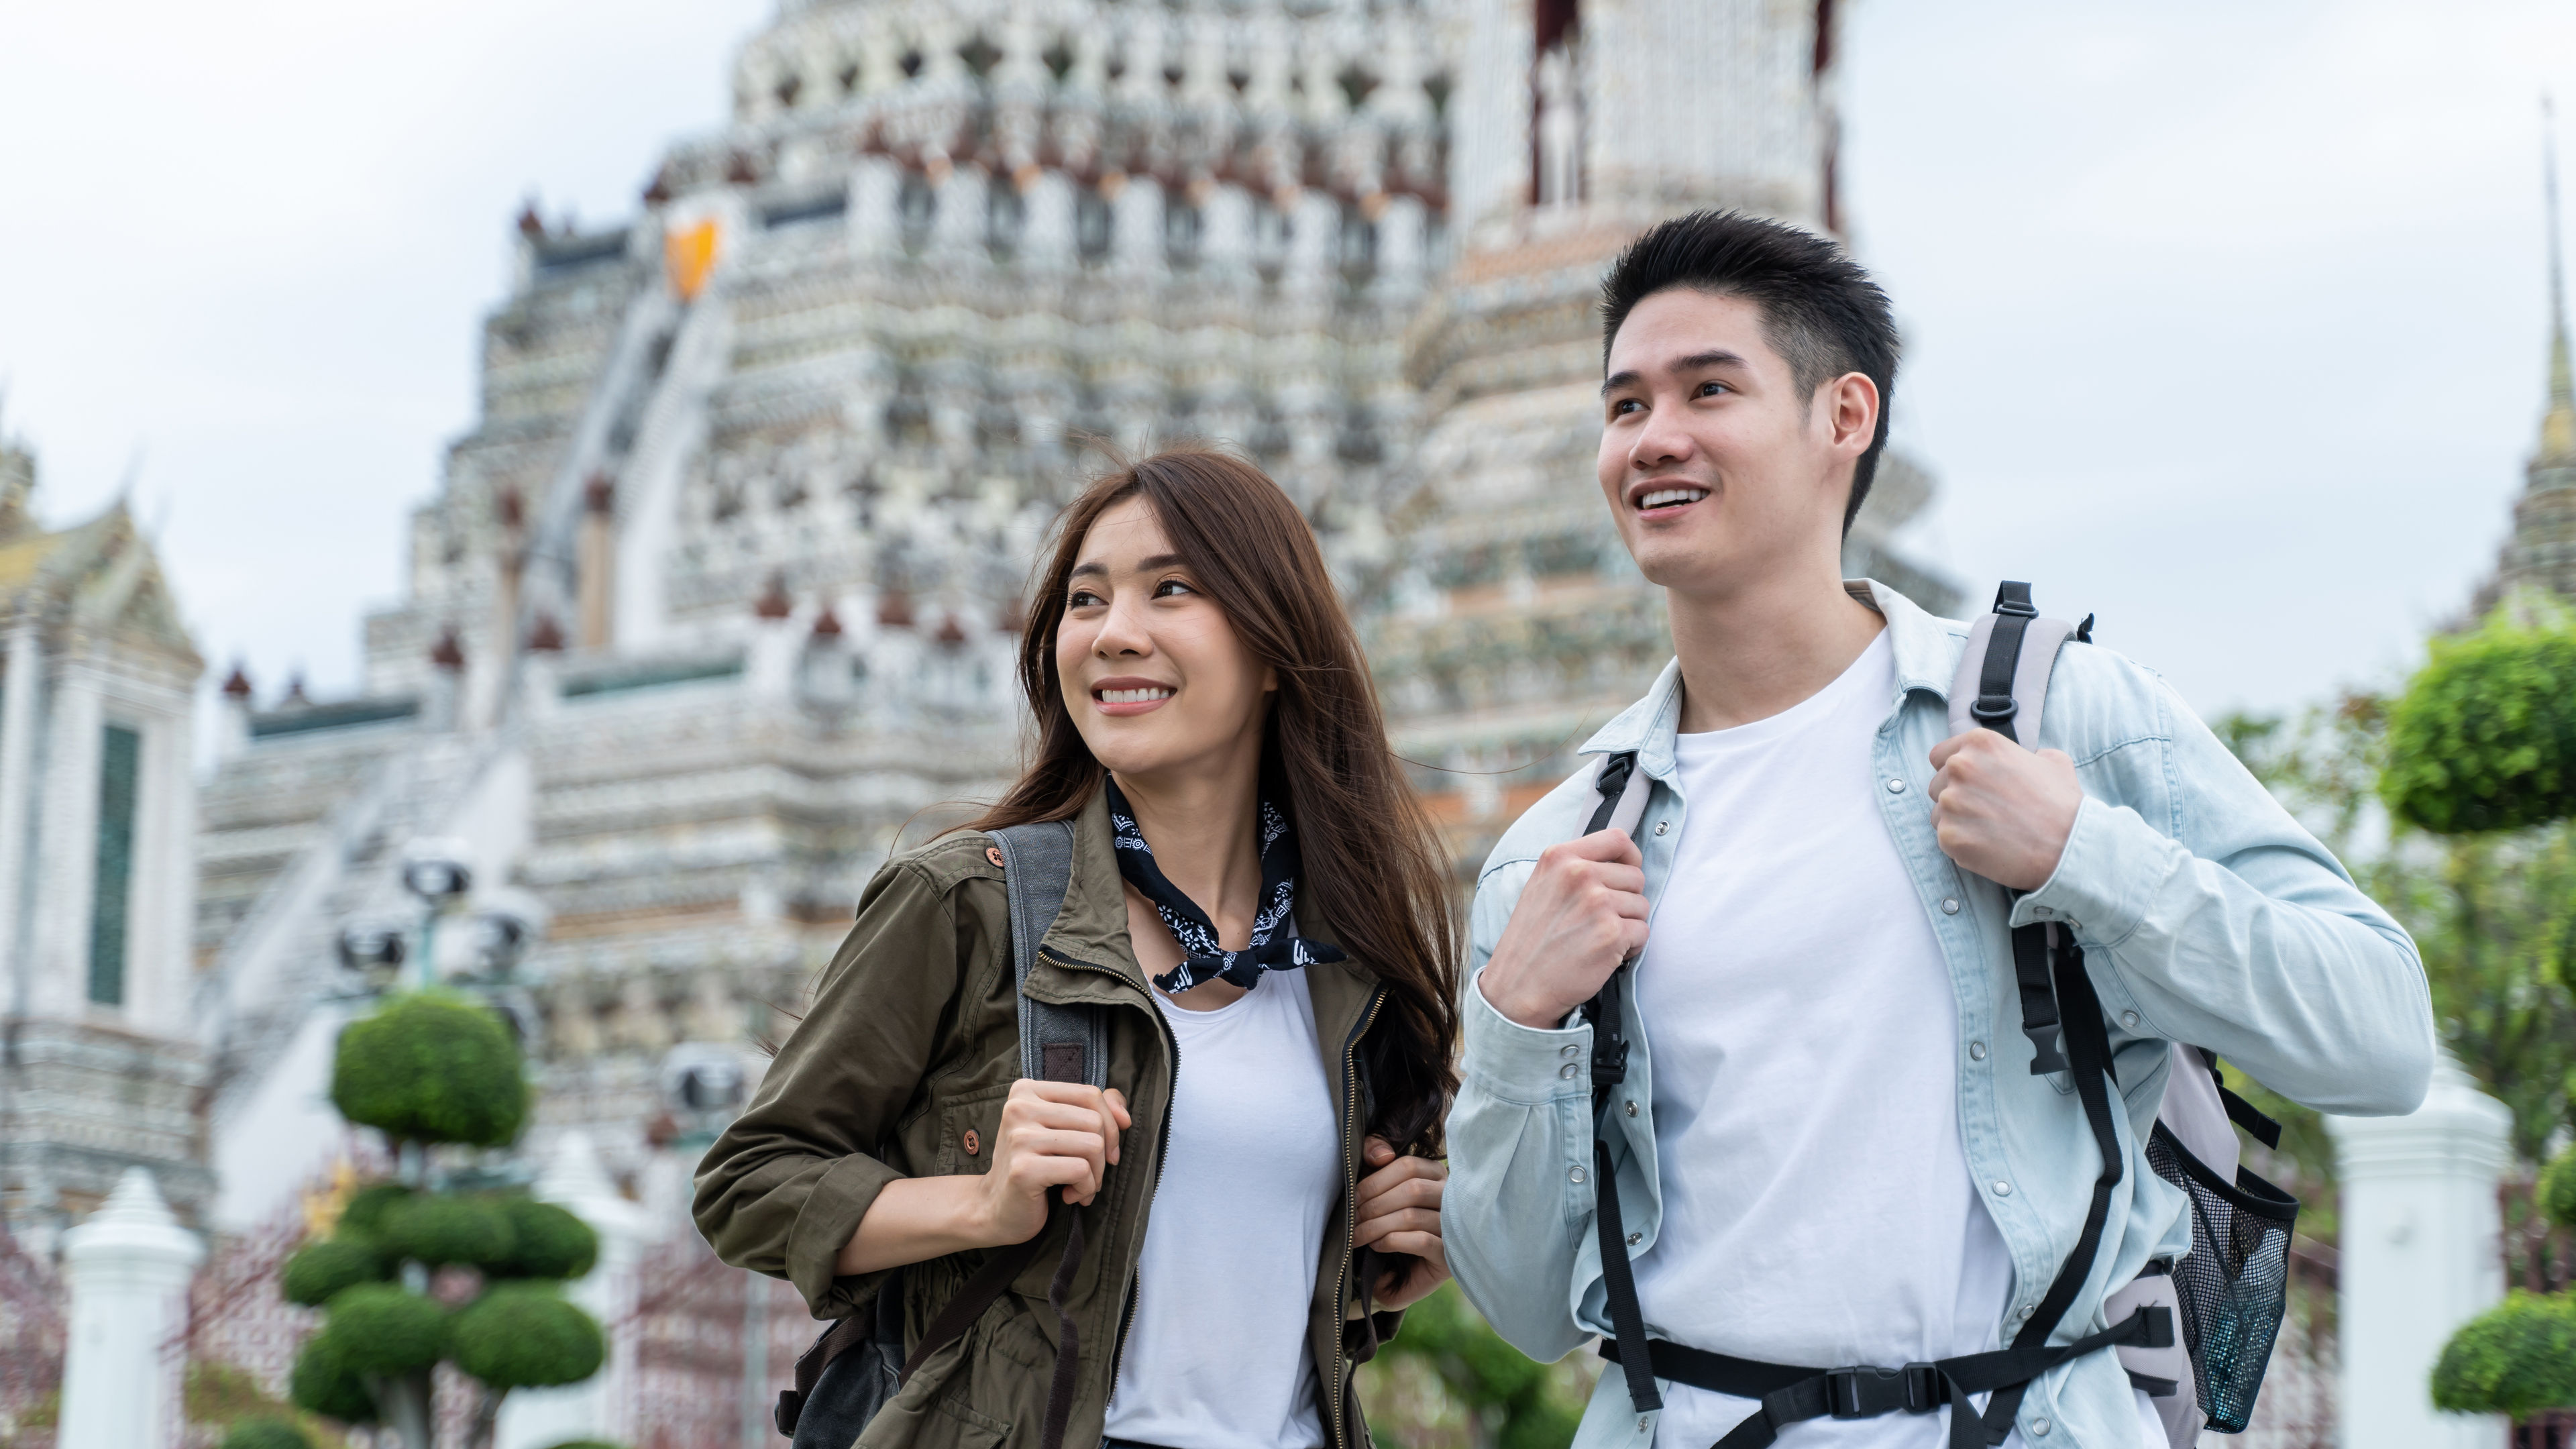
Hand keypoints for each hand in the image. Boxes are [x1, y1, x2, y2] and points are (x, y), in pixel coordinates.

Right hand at [977, 1079, 1131, 1246]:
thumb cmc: (1034, 1165)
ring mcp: (1019, 1138)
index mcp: (1026, 1090)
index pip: (1090, 1094)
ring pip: (1092, 1145)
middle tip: (1087, 1175)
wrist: (996, 1208)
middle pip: (1094, 1121)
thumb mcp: (1061, 1130)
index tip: (1106, 1150)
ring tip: (1078, 1186)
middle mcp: (1019, 1108)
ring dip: (1095, 1175)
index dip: (1110, 1124)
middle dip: (1102, 1155)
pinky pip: (1081, 1170)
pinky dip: (1085, 1189)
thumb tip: (1125, 1116)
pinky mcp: (1024, 1169)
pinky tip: (1069, 1196)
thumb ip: (1095, 1110)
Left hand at [1354, 1136, 1448, 1309]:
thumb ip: (1374, 1154)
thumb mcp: (1379, 1186)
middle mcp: (1451, 1197)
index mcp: (1436, 1174)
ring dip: (1377, 1226)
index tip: (1352, 1198)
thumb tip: (1381, 1155)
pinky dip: (1393, 1241)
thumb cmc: (1389, 1222)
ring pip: (1413, 1216)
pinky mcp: (1449, 1255)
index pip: (1408, 1166)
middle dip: (1373, 1206)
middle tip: (1351, 1222)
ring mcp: (1454, 1227)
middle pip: (1412, 1190)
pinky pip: (1421, 1241)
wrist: (1401, 1272)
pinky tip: (1377, 1245)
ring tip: (1358, 1236)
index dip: (1375, 1180)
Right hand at [1478, 829, 1648, 1028]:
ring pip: (1642, 906)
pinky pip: (1643, 933)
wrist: (1518, 986)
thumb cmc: (1532, 940)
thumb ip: (1575, 867)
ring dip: (1628, 925)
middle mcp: (1578, 874)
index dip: (1630, 859)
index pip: (1618, 838)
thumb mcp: (1542, 886)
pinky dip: (1631, 948)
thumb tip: (1622, 861)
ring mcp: (1596, 902)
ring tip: (1597, 939)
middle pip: (1636, 877)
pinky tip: (1604, 955)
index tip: (1624, 876)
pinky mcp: (1611, 933)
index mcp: (1559, 857)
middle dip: (1627, 901)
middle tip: (1599, 922)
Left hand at [1927, 730, 2082, 891]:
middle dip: (1956, 798)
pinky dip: (1962, 845)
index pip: (1940, 756)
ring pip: (1938, 813)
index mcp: (1980, 743)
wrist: (2068, 846)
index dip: (1953, 772)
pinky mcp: (1949, 835)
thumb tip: (2025, 758)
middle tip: (1986, 812)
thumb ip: (2027, 753)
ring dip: (1957, 822)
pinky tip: (1988, 846)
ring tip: (1990, 831)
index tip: (1969, 785)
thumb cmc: (2062, 804)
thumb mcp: (2052, 761)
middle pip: (1937, 785)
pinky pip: (1944, 839)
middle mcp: (1960, 767)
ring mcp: (1951, 802)